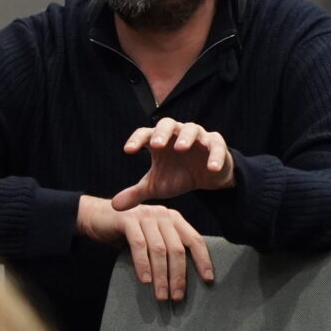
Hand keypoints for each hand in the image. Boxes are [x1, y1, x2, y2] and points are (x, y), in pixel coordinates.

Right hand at [77, 196, 214, 299]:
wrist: (95, 216)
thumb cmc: (126, 233)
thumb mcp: (150, 239)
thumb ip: (165, 249)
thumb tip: (180, 279)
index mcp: (173, 219)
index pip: (194, 240)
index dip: (203, 260)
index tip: (208, 279)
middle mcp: (162, 215)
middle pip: (177, 248)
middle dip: (178, 275)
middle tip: (177, 296)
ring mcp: (145, 215)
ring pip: (159, 249)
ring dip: (161, 276)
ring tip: (161, 295)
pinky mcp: (127, 219)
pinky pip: (139, 245)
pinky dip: (143, 265)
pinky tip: (145, 281)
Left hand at [111, 118, 236, 207]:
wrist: (206, 178)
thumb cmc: (178, 176)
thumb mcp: (157, 187)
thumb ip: (136, 194)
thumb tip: (114, 206)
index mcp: (160, 141)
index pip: (145, 133)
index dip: (136, 139)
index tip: (128, 151)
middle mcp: (177, 133)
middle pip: (168, 124)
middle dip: (162, 133)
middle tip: (156, 145)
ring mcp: (198, 137)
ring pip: (192, 129)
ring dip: (186, 137)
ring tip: (181, 148)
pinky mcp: (216, 144)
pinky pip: (216, 145)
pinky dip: (214, 155)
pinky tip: (211, 167)